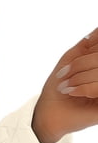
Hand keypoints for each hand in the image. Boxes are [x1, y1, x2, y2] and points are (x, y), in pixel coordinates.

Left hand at [32, 26, 97, 142]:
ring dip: (80, 78)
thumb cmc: (59, 86)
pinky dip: (85, 88)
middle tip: (63, 77)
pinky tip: (74, 94)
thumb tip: (97, 29)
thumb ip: (89, 43)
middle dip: (80, 65)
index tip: (69, 65)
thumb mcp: (72, 59)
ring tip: (67, 87)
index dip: (84, 57)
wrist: (49, 113)